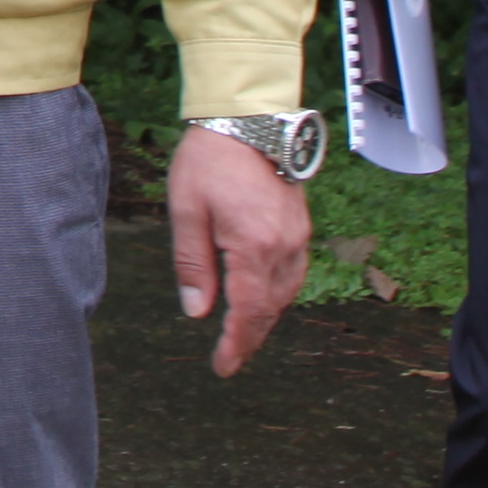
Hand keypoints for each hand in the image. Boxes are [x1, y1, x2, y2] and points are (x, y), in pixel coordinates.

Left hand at [168, 130, 311, 376]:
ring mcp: (298, 236)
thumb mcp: (186, 211)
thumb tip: (197, 312)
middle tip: (230, 359)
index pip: (248, 312)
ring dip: (265, 317)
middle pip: (270, 308)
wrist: (246, 119)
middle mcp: (284, 246)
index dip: (236, 344)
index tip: (223, 367)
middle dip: (250, 337)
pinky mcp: (301, 226)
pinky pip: (293, 272)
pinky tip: (261, 296)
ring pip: (285, 293)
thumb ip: (192, 264)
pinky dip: (277, 293)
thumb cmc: (209, 160)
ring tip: (242, 334)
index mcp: (253, 246)